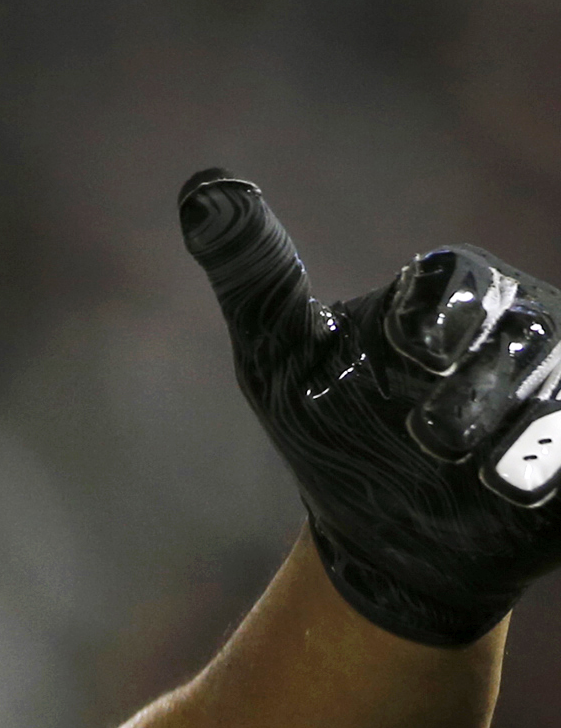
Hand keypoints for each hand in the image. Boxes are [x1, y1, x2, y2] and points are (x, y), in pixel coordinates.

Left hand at [181, 169, 560, 645]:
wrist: (378, 540)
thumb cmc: (327, 428)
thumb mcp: (278, 356)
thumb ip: (254, 274)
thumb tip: (202, 187)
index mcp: (451, 292)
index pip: (455, 280)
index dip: (437, 316)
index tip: (413, 357)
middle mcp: (520, 331)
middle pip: (523, 333)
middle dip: (480, 388)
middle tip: (432, 438)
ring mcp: (558, 393)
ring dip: (527, 437)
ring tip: (483, 477)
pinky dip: (553, 471)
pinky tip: (521, 494)